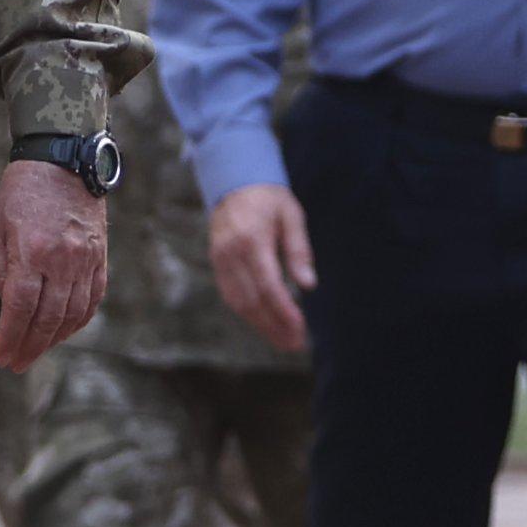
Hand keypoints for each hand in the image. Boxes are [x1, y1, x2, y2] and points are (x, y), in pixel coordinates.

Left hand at [0, 159, 107, 370]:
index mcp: (32, 250)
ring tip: (36, 351)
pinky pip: (94, 296)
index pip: (21, 307)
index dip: (10, 337)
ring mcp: (86, 257)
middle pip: (48, 317)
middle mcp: (63, 258)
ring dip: (54, 339)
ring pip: (74, 312)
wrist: (64, 157)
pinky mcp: (101, 254)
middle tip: (15, 364)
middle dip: (30, 346)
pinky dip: (80, 319)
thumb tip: (11, 306)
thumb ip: (4, 270)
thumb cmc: (22, 190)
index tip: (1, 357)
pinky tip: (64, 330)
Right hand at [208, 182, 315, 353]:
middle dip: (274, 325)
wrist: (235, 182)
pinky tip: (265, 324)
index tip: (299, 327)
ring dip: (261, 325)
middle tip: (295, 344)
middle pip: (252, 300)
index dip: (283, 309)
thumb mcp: (292, 215)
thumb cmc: (269, 199)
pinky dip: (248, 313)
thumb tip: (309, 284)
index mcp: (252, 240)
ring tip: (283, 341)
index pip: (268, 284)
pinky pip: (231, 296)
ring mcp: (220, 260)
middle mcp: (231, 254)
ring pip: (239, 302)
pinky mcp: (217, 264)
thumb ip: (299, 250)